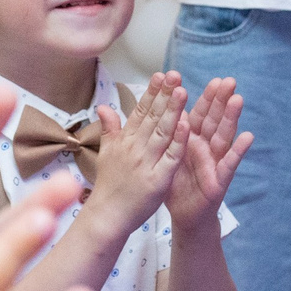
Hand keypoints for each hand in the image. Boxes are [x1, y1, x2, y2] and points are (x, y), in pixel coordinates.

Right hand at [86, 76, 188, 233]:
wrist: (107, 216)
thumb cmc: (109, 185)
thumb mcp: (106, 153)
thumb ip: (109, 129)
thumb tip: (104, 106)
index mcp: (125, 141)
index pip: (140, 111)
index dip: (151, 92)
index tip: (161, 74)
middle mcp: (135, 148)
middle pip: (152, 117)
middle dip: (164, 94)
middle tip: (175, 74)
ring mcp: (147, 163)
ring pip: (162, 132)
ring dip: (173, 111)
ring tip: (182, 91)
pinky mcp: (158, 179)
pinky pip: (171, 157)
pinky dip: (178, 141)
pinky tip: (186, 125)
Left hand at [165, 74, 249, 228]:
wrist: (184, 216)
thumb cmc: (176, 185)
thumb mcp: (166, 156)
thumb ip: (165, 133)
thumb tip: (156, 107)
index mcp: (191, 139)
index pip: (198, 114)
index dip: (204, 97)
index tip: (209, 78)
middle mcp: (206, 147)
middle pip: (214, 120)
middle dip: (221, 100)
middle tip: (229, 80)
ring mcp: (215, 161)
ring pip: (223, 136)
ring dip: (231, 118)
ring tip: (238, 99)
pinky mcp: (220, 179)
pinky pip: (229, 163)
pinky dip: (238, 150)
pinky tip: (248, 137)